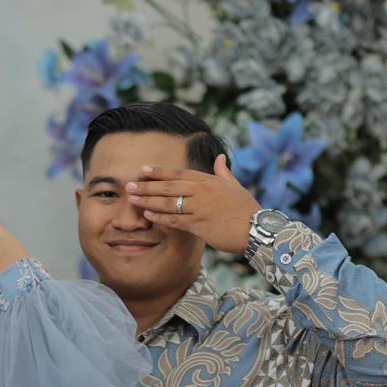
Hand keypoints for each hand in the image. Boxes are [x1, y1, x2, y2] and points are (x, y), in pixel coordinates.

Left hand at [127, 154, 259, 254]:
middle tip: (128, 185)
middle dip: (147, 186)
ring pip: (169, 203)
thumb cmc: (246, 209)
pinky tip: (148, 216)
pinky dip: (161, 218)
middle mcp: (203, 191)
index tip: (143, 170)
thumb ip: (223, 172)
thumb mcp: (235, 186)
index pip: (179, 173)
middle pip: (169, 187)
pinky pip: (175, 220)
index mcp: (209, 181)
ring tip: (133, 200)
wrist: (257, 229)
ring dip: (149, 201)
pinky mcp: (200, 225)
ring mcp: (200, 208)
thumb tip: (220, 157)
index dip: (160, 171)